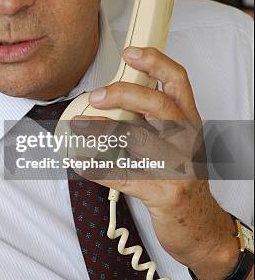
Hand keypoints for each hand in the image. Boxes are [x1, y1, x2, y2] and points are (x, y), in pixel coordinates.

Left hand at [70, 46, 237, 278]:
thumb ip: (151, 120)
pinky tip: (79, 162)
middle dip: (124, 94)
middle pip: (160, 104)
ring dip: (104, 130)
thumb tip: (108, 100)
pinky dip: (98, 170)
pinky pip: (125, 177)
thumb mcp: (176, 142)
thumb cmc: (181, 178)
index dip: (155, 62)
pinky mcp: (164, 194)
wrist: (200, 227)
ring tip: (79, 126)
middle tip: (95, 96)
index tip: (129, 53)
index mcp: (189, 121)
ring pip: (140, 140)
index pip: (178, 81)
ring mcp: (178, 168)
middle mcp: (187, 140)